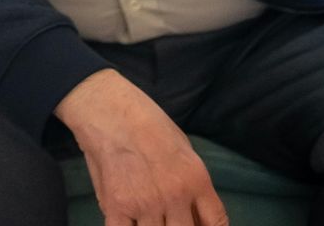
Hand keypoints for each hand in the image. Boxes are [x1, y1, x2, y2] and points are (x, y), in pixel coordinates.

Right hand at [55, 69, 227, 225]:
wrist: (107, 108)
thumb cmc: (145, 120)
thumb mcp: (183, 146)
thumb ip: (191, 182)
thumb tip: (193, 210)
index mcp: (196, 179)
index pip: (217, 223)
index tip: (197, 224)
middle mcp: (175, 196)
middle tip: (167, 217)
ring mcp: (145, 203)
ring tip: (146, 215)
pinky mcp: (116, 206)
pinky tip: (127, 220)